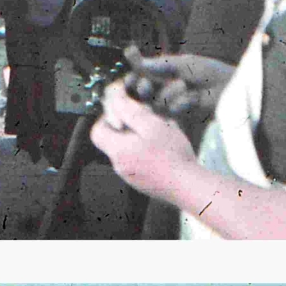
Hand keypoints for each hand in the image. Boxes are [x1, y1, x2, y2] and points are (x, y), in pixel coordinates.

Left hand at [90, 80, 198, 202]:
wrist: (187, 186)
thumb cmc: (171, 155)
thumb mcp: (152, 125)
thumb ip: (131, 111)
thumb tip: (116, 98)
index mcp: (117, 151)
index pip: (97, 131)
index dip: (107, 117)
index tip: (124, 109)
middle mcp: (119, 165)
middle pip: (112, 140)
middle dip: (125, 126)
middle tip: (144, 117)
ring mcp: (129, 175)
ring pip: (126, 150)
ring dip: (137, 137)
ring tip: (157, 130)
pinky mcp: (141, 181)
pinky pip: (136, 160)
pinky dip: (144, 150)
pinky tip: (162, 146)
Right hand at [122, 45, 233, 119]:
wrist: (230, 88)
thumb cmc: (210, 72)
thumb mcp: (186, 63)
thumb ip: (163, 64)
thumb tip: (140, 62)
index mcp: (161, 74)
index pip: (138, 77)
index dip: (132, 78)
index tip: (132, 77)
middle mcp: (161, 90)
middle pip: (140, 94)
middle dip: (142, 88)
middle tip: (147, 85)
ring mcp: (169, 105)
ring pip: (155, 103)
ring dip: (168, 93)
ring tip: (184, 85)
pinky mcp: (179, 117)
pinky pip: (171, 112)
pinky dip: (181, 103)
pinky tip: (193, 98)